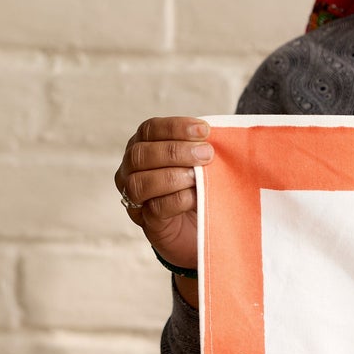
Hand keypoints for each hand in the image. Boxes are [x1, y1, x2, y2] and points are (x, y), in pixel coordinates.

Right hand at [115, 117, 213, 282]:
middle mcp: (132, 169)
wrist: (200, 226)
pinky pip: (155, 208)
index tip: (204, 130)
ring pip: (140, 182)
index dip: (175, 127)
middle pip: (140, 154)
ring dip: (172, 176)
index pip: (150, 129)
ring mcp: (134, 196)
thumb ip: (203, 147)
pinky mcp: (147, 221)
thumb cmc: (199, 186)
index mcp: (144, 145)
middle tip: (206, 154)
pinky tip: (195, 196)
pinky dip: (177, 200)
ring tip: (198, 177)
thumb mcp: (200, 162)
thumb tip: (221, 134)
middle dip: (175, 151)